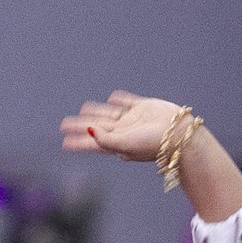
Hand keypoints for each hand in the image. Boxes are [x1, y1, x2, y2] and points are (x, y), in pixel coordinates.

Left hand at [58, 91, 191, 163]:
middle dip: (80, 126)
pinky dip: (120, 100)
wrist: (178, 134)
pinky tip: (113, 98)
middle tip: (64, 124)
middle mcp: (124, 131)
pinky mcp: (145, 107)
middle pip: (96, 126)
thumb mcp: (124, 144)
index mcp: (117, 143)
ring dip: (97, 112)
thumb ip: (104, 139)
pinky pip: (128, 102)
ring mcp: (134, 119)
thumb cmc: (152, 144)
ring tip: (84, 110)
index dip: (78, 141)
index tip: (63, 142)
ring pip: (110, 114)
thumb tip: (88, 130)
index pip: (92, 142)